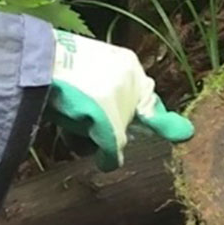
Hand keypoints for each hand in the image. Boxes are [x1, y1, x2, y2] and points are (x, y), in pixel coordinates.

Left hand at [49, 31, 193, 169]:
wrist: (40, 67)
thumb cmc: (83, 95)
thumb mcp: (108, 127)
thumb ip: (115, 146)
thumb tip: (111, 162)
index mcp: (134, 73)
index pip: (151, 107)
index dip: (162, 124)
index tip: (183, 133)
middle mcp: (117, 65)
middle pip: (122, 109)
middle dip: (112, 129)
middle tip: (96, 143)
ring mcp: (92, 62)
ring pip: (98, 104)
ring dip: (90, 124)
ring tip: (73, 133)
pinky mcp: (68, 64)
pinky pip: (79, 95)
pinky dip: (74, 111)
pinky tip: (63, 121)